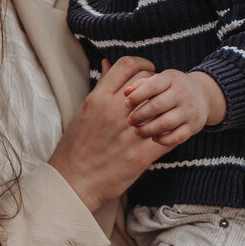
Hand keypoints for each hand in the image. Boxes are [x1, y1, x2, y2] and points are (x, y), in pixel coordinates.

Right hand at [49, 57, 168, 212]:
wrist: (73, 182)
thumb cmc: (75, 147)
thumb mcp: (83, 112)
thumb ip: (100, 88)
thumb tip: (107, 63)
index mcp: (97, 99)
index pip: (126, 65)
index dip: (141, 63)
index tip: (146, 69)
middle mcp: (114, 111)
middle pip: (146, 81)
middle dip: (154, 81)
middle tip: (156, 89)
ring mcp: (129, 133)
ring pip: (159, 104)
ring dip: (163, 104)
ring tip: (162, 109)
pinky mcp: (141, 155)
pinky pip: (167, 135)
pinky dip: (171, 129)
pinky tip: (168, 129)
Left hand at [124, 70, 226, 145]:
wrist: (202, 95)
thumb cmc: (171, 88)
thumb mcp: (160, 81)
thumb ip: (142, 85)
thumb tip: (126, 92)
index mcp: (172, 79)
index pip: (152, 86)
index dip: (137, 96)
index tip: (126, 104)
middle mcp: (183, 94)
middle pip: (157, 106)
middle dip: (140, 115)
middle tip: (129, 120)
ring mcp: (190, 111)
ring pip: (166, 123)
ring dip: (148, 129)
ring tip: (137, 130)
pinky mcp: (194, 126)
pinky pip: (177, 137)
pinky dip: (163, 140)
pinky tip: (153, 137)